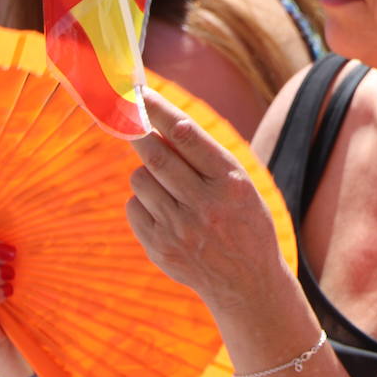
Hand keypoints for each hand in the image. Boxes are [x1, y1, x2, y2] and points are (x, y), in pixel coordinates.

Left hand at [127, 90, 289, 312]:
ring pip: (140, 180)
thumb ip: (206, 158)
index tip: (140, 93)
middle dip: (138, 133)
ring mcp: (179, 228)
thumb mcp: (241, 186)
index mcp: (231, 182)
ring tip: (168, 185)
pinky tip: (166, 212)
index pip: (186, 136)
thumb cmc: (244, 222)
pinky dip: (143, 201)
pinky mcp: (159, 247)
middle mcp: (205, 204)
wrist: (246, 283)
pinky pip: (134, 207)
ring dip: (146, 172)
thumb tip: (163, 126)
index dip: (159, 111)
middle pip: (155, 155)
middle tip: (130, 119)